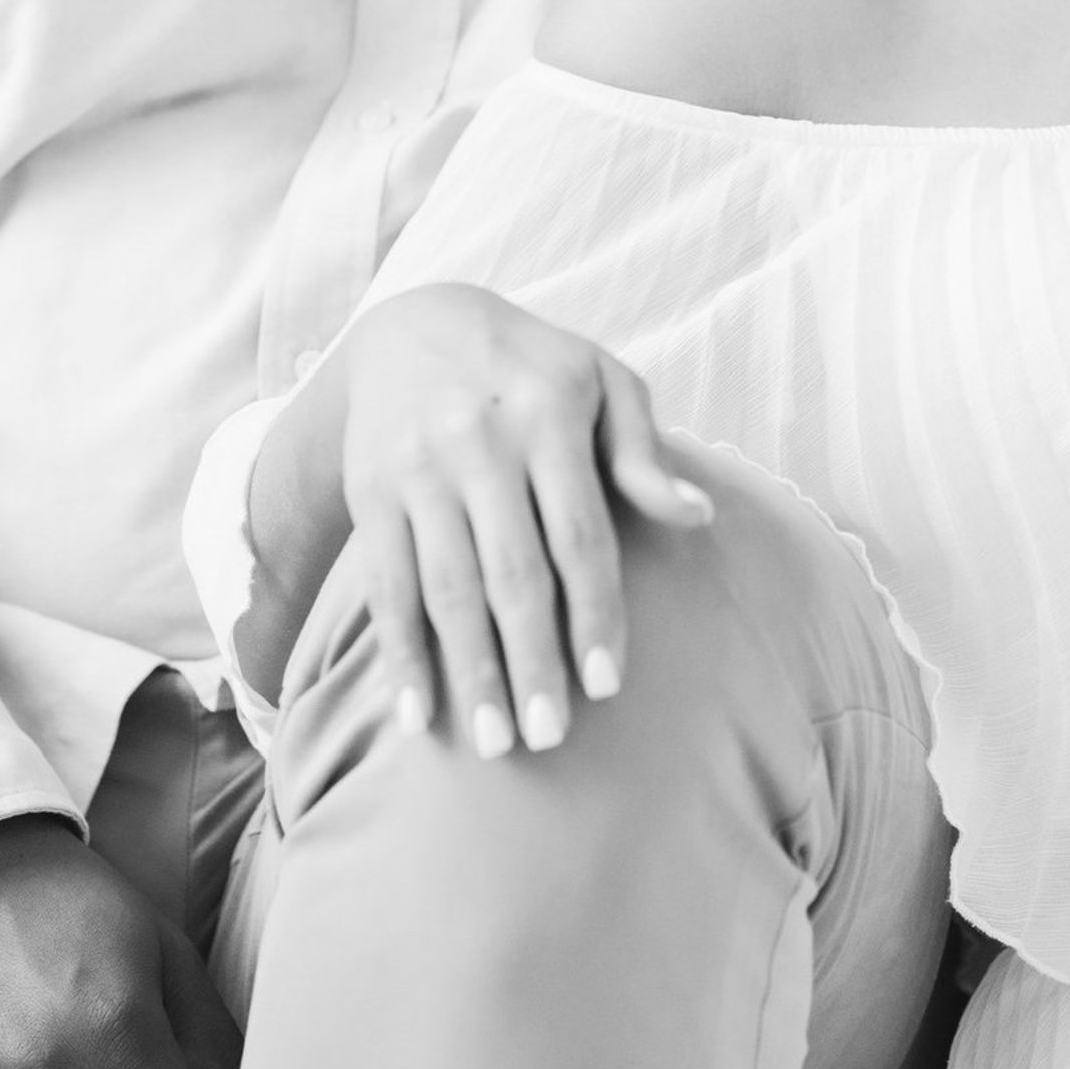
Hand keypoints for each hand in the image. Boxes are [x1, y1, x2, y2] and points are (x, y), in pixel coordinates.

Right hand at [339, 282, 710, 758]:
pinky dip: (400, 654)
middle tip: (551, 738)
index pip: (580, 534)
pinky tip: (419, 713)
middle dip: (532, 662)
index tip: (608, 687)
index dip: (595, 614)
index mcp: (549, 414)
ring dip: (469, 672)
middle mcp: (478, 441)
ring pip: (446, 588)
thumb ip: (642, 451)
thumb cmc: (531, 368)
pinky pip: (386, 584)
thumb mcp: (600, 381)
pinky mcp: (371, 490)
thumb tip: (698, 515)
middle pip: (512, 574)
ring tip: (493, 743)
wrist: (413, 325)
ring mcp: (418, 468)